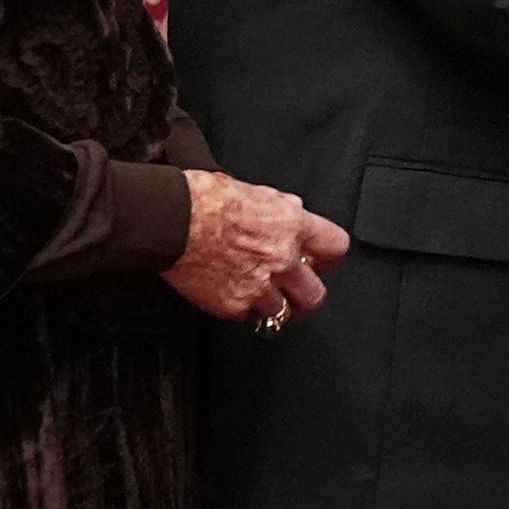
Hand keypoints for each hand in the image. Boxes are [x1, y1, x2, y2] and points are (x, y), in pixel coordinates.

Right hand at [164, 171, 352, 326]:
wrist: (172, 220)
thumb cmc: (204, 200)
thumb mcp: (254, 191)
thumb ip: (280, 206)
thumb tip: (291, 210)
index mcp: (291, 226)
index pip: (336, 248)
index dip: (331, 257)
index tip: (326, 262)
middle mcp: (282, 259)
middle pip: (316, 294)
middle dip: (308, 294)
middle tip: (298, 293)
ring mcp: (259, 286)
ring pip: (284, 313)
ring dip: (276, 307)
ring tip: (266, 300)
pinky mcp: (233, 305)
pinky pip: (249, 318)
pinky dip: (245, 311)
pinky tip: (237, 297)